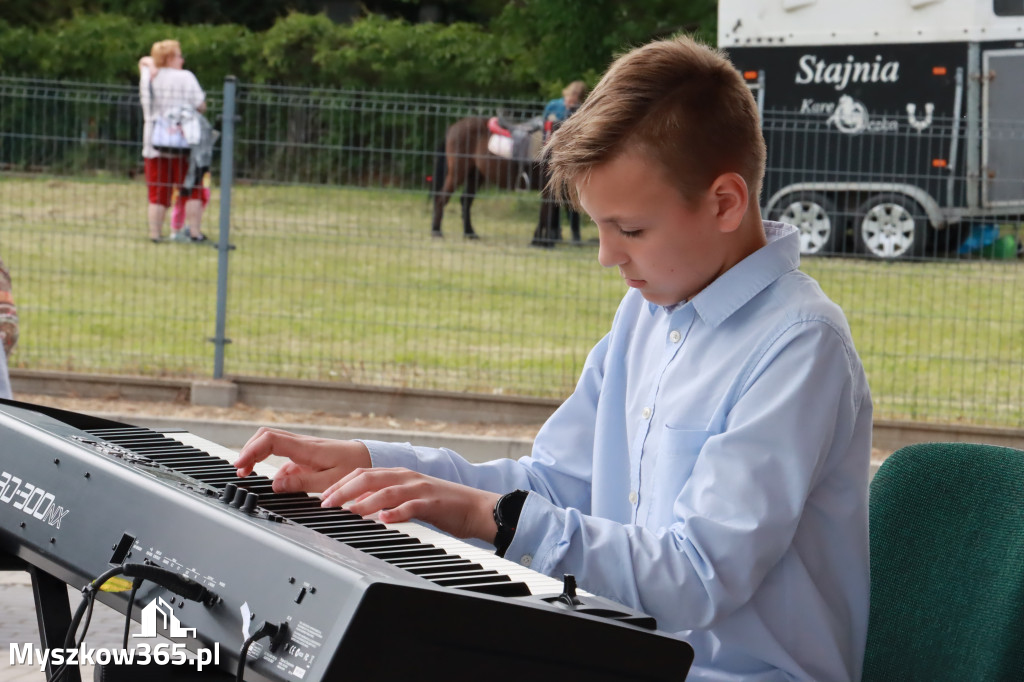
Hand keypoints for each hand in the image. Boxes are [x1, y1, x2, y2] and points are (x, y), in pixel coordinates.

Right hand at [233, 427, 370, 493]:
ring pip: (272, 443)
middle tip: (240, 471)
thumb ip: (302, 483)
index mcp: (306, 448)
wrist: (369, 458)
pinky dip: (271, 463)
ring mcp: (302, 447)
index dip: (251, 450)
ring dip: (257, 455)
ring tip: (247, 473)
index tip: (240, 465)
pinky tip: (272, 480)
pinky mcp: (304, 453)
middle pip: (266, 436)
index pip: (270, 440)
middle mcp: (302, 443)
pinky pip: (282, 454)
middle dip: (248, 451)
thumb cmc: (354, 468)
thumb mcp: (329, 481)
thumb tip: (276, 485)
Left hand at [321, 468, 500, 542]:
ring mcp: (420, 489)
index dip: (341, 484)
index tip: (324, 498)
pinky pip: (412, 506)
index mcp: (399, 475)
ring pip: (387, 491)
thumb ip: (386, 498)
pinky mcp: (433, 504)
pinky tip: (386, 519)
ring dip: (365, 502)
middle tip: (327, 504)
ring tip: (349, 512)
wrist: (477, 508)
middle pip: (369, 478)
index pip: (362, 474)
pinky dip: (397, 512)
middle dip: (344, 490)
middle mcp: (407, 478)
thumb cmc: (442, 506)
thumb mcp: (410, 498)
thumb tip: (358, 504)